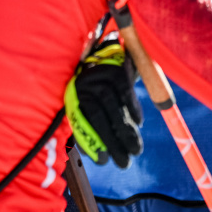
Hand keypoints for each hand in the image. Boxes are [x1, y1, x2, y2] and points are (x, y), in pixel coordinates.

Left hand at [64, 38, 142, 167]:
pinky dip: (132, 107)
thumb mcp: (89, 101)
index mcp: (73, 93)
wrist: (104, 48)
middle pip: (97, 114)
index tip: (103, 161)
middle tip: (124, 163)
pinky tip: (138, 122)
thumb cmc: (98, 84)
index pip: (81, 120)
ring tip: (135, 150)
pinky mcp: (115, 65)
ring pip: (111, 104)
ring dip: (125, 130)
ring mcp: (99, 73)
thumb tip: (97, 156)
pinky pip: (124, 89)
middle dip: (111, 141)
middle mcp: (83, 82)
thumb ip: (89, 123)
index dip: (92, 141)